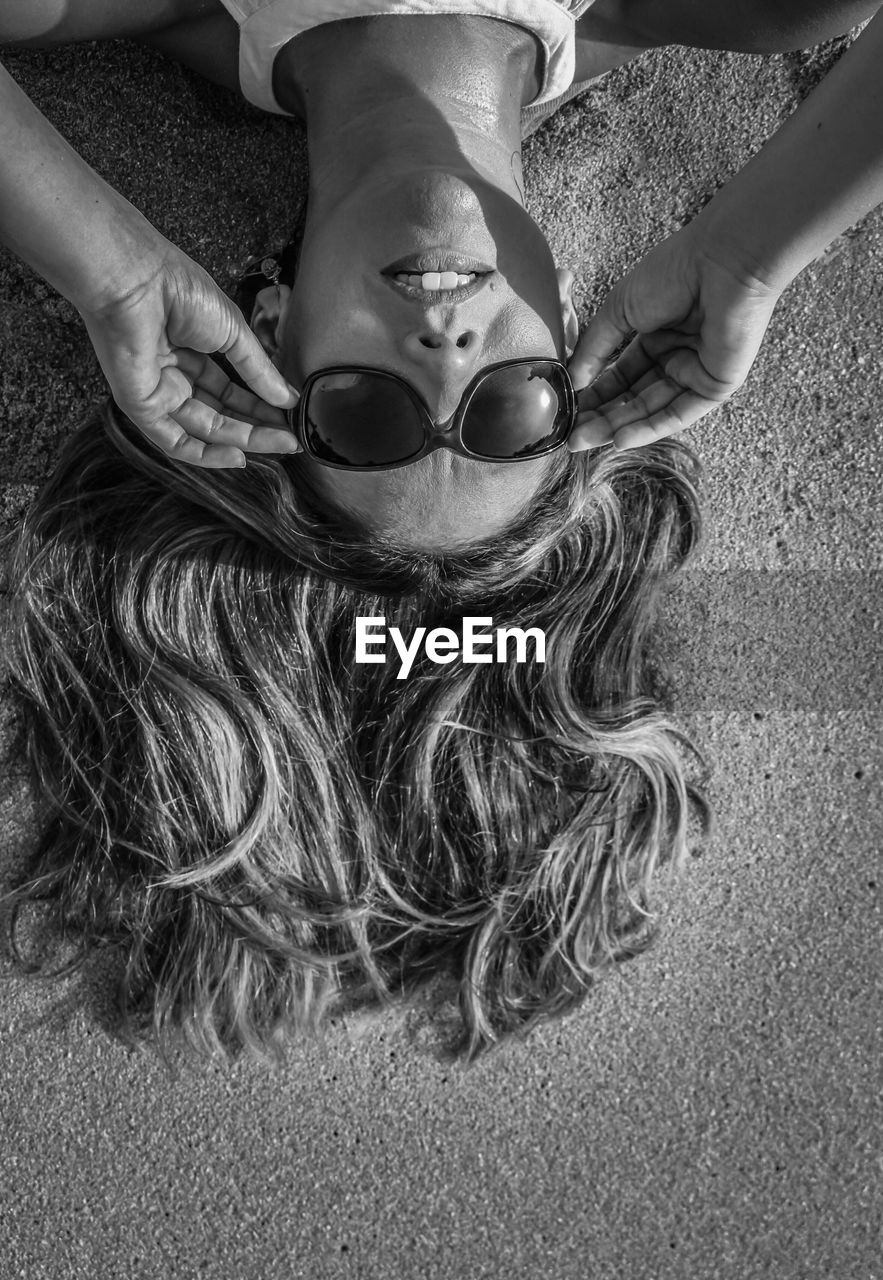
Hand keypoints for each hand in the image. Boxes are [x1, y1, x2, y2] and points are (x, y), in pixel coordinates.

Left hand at [78, 240, 299, 468]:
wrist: (136, 281)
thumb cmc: (179, 290)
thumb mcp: (234, 332)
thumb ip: (259, 371)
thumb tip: (289, 398)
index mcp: (190, 351)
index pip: (228, 391)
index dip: (261, 406)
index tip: (291, 415)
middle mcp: (172, 375)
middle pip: (220, 414)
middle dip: (258, 427)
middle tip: (292, 439)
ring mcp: (156, 393)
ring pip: (204, 430)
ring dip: (245, 440)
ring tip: (282, 444)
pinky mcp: (141, 407)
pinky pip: (174, 442)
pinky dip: (207, 456)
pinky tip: (240, 457)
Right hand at [567, 219, 780, 451]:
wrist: (723, 261)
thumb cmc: (674, 272)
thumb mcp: (620, 309)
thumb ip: (595, 347)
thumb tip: (573, 381)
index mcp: (655, 336)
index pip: (620, 375)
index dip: (593, 394)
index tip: (566, 411)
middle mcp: (676, 357)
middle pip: (633, 397)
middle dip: (601, 417)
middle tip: (570, 437)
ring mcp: (696, 374)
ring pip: (652, 410)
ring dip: (618, 427)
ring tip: (583, 441)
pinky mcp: (716, 387)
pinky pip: (679, 414)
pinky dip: (650, 429)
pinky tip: (620, 439)